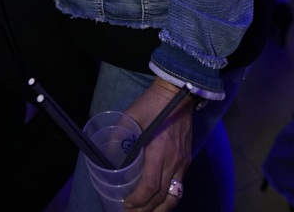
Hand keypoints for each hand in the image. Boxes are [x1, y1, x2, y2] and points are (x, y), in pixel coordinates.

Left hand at [123, 78, 193, 210]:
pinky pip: (179, 187)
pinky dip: (169, 198)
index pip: (150, 186)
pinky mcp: (186, 160)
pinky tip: (158, 200)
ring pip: (174, 196)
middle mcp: (173, 161)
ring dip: (160, 209)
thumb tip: (107, 153)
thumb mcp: (131, 116)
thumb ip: (120, 135)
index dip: (138, 200)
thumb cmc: (152, 104)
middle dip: (146, 210)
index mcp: (159, 151)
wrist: (177, 93)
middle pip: (162, 196)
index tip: (126, 204)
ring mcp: (182, 162)